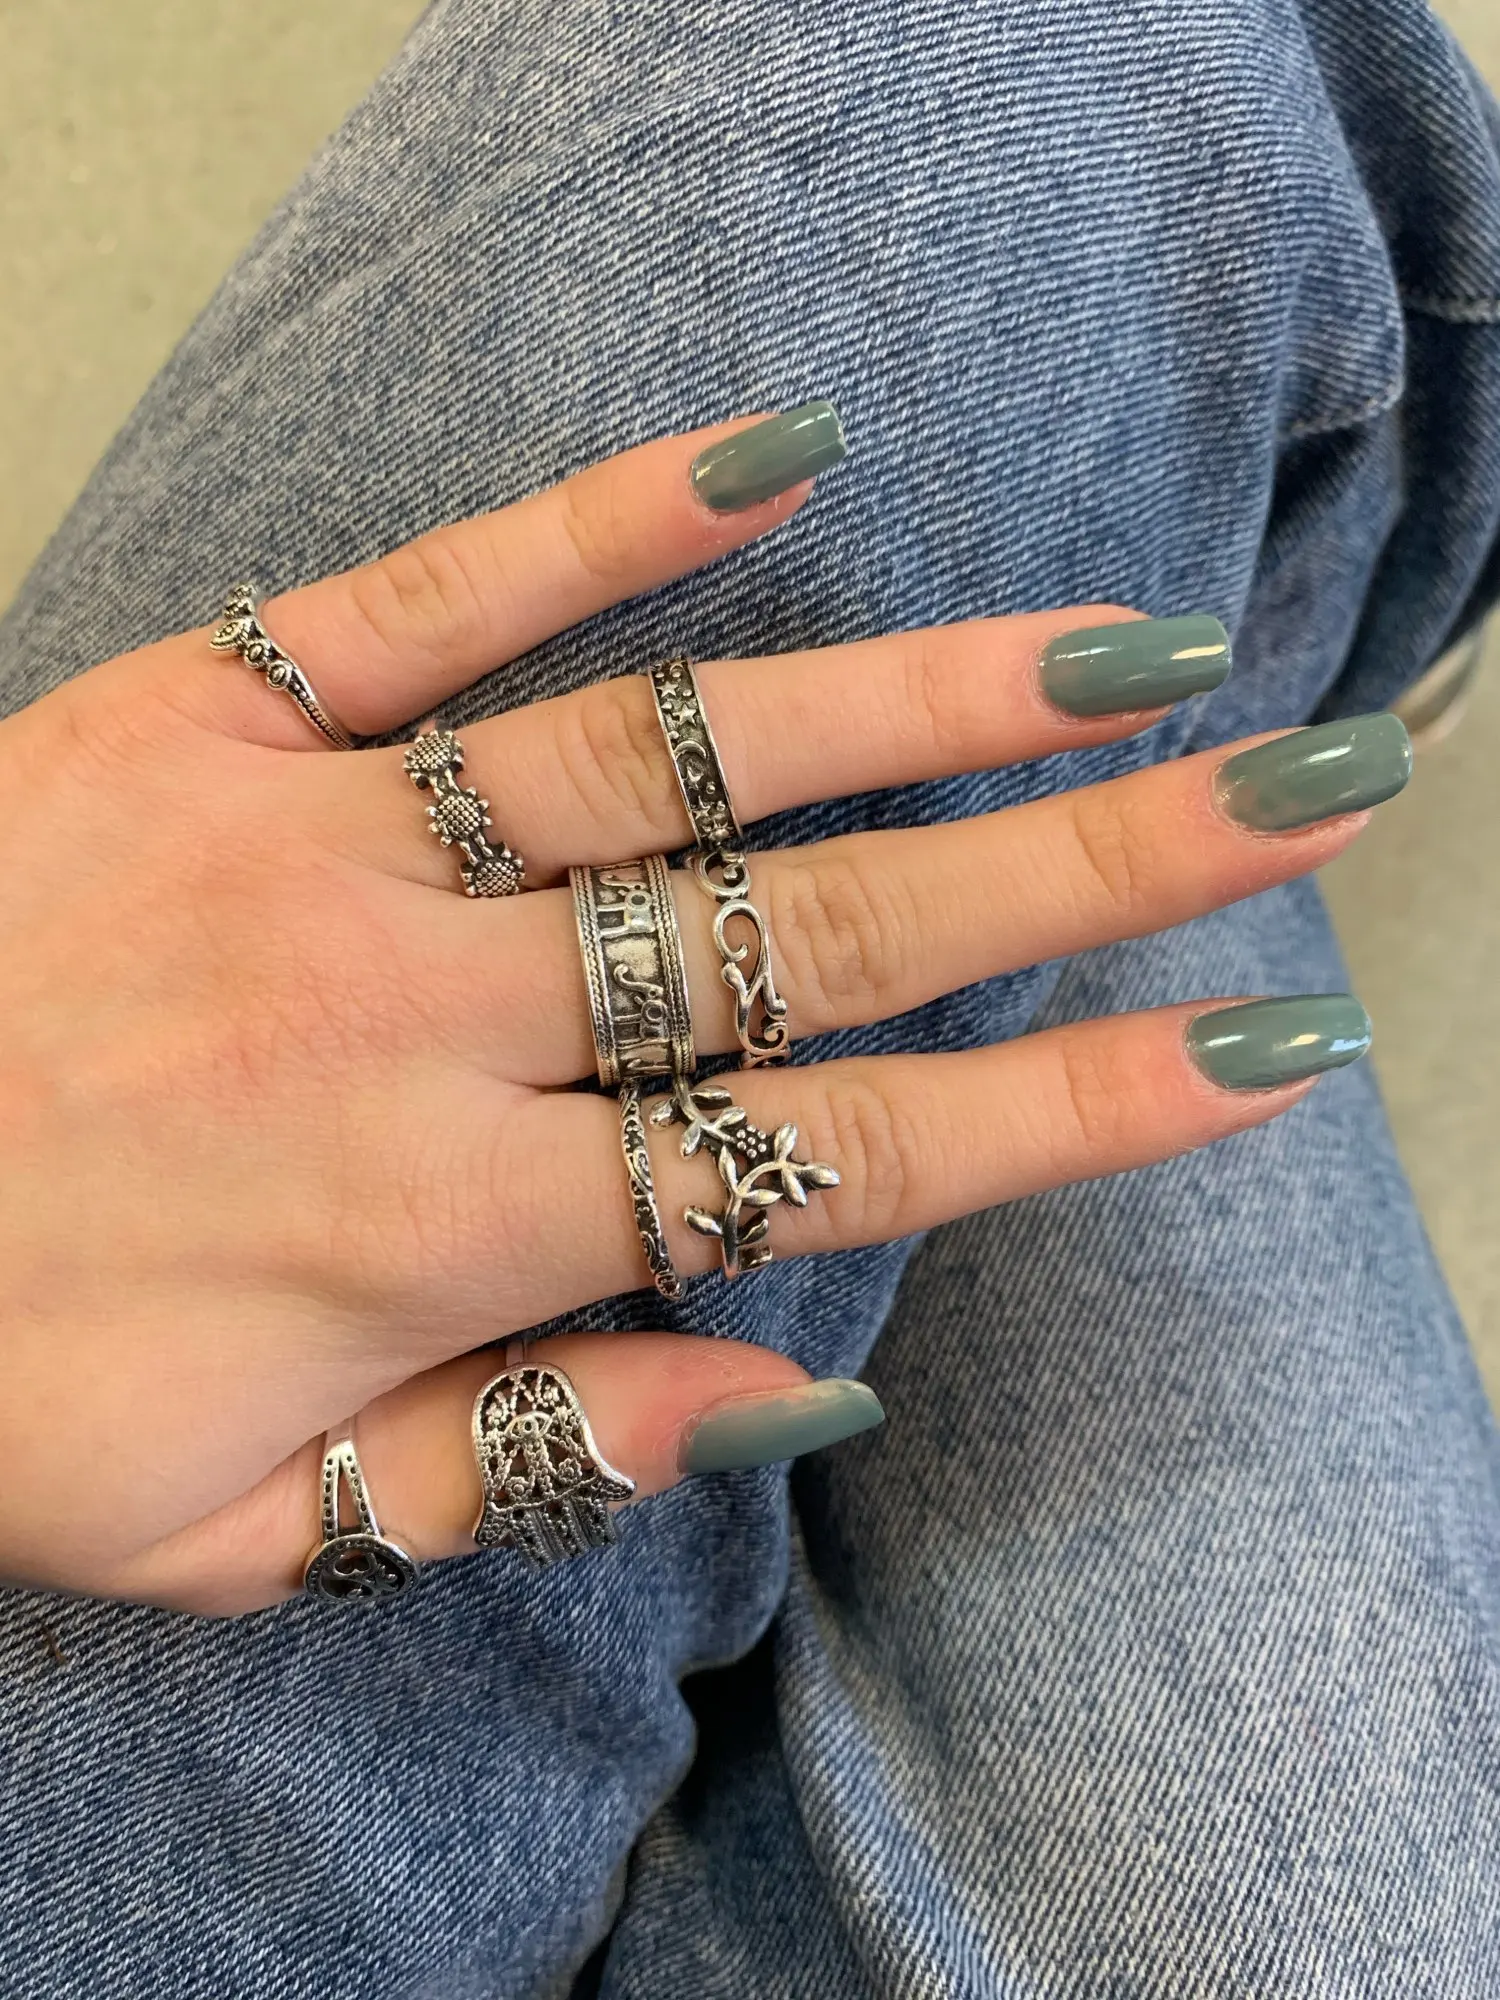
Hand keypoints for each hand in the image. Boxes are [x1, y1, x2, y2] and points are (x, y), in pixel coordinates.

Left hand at [0, 416, 1402, 1612]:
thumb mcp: (226, 1533)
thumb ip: (511, 1473)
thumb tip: (781, 1394)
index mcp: (438, 1230)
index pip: (825, 1161)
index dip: (1060, 1110)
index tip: (1247, 1051)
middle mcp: (414, 1021)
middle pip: (810, 936)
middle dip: (1077, 875)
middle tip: (1279, 796)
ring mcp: (314, 844)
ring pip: (671, 760)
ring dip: (914, 699)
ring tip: (1119, 653)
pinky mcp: (197, 716)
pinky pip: (423, 601)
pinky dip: (596, 522)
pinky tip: (777, 458)